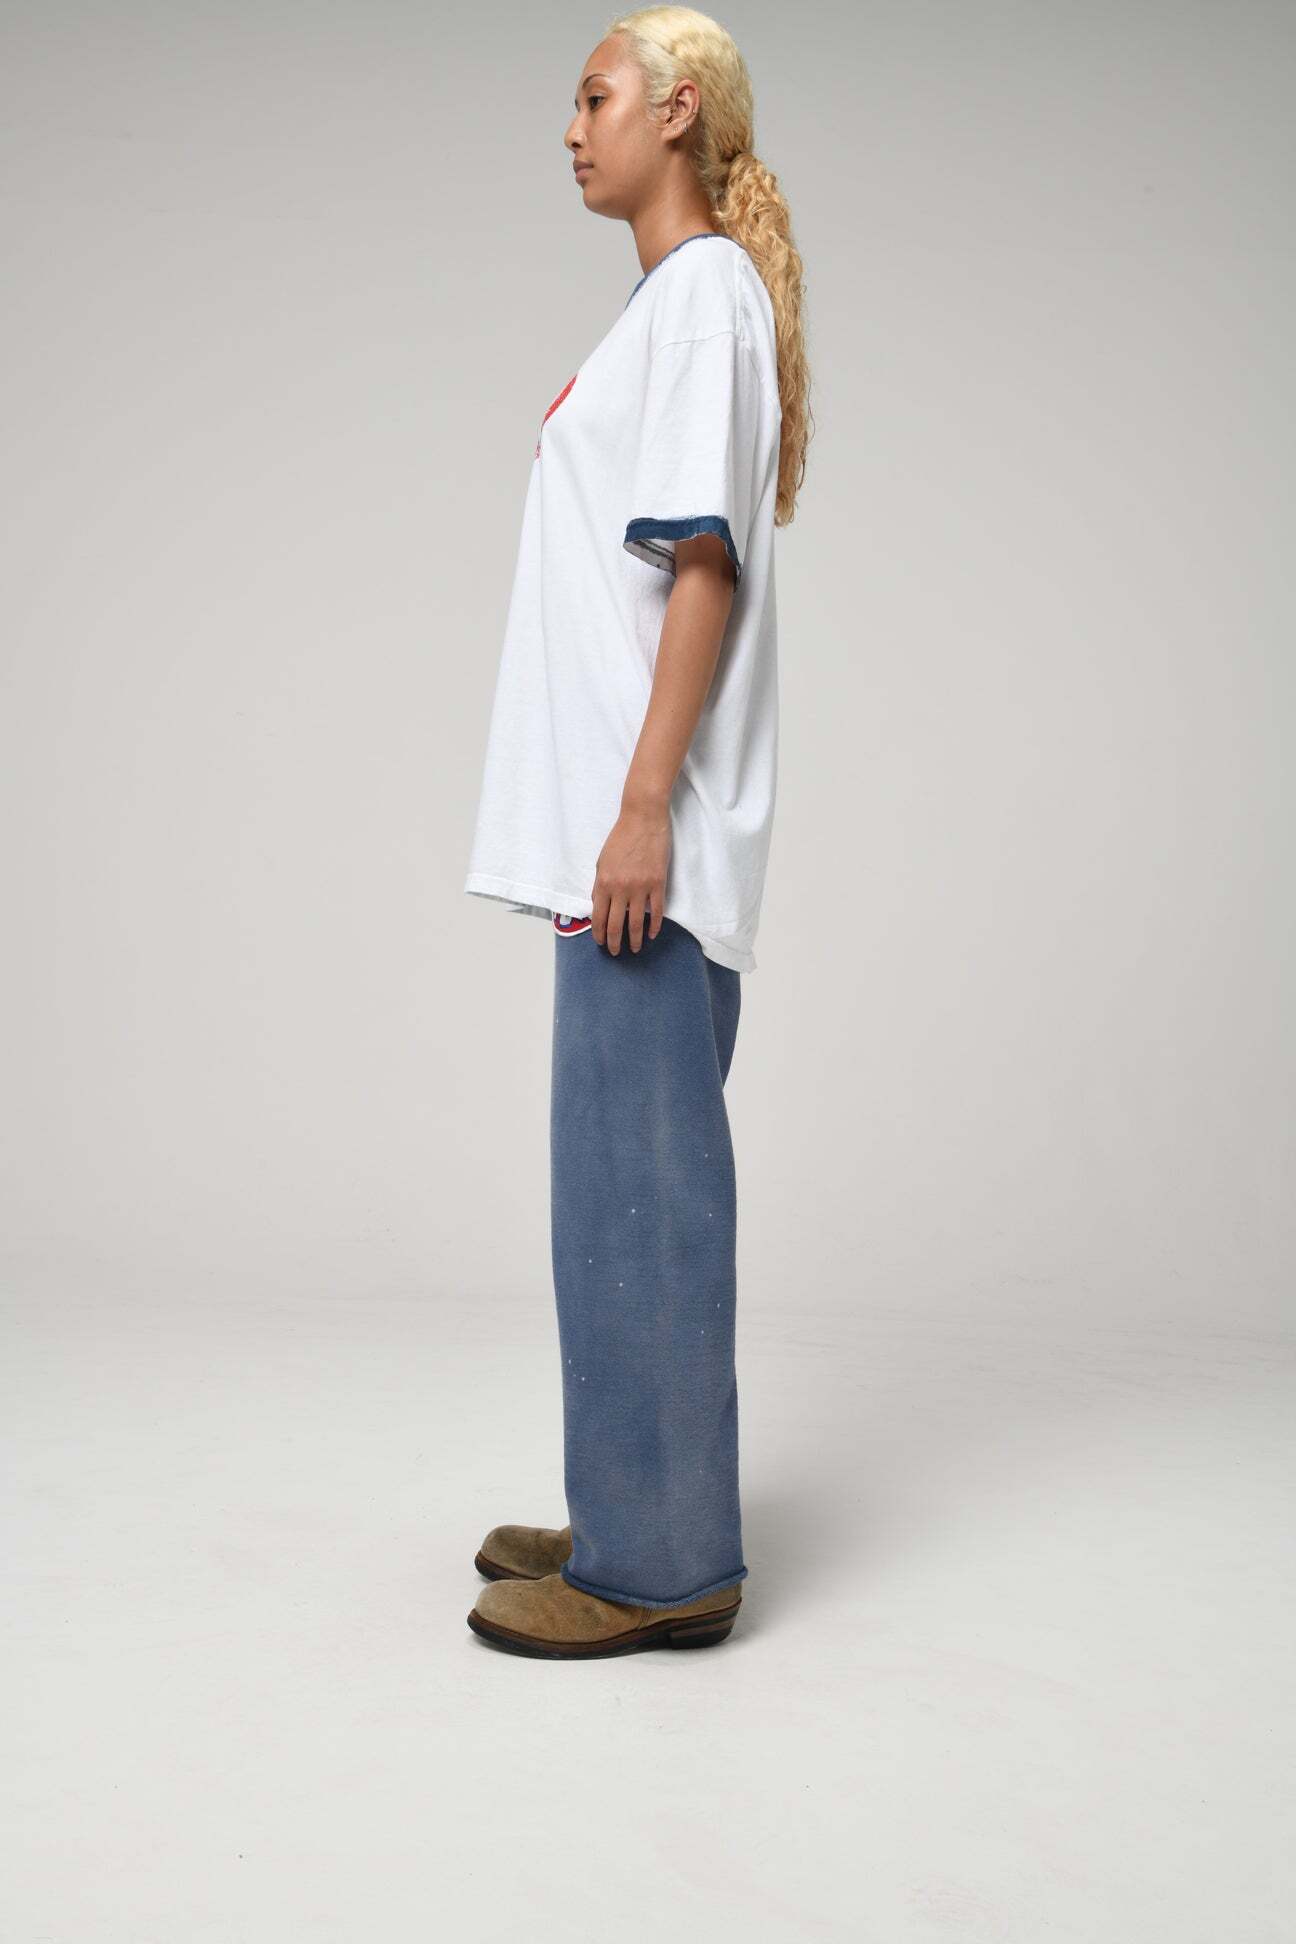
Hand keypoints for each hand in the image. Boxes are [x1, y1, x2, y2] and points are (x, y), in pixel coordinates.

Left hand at [591, 801, 670, 953]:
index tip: (601, 943)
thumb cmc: (620, 838)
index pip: (599, 916)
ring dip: (634, 939)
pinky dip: (654, 926)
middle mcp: (621, 888)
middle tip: (616, 953)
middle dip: (614, 942)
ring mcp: (640, 887)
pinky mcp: (658, 884)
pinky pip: (656, 911)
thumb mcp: (602, 861)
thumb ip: (599, 885)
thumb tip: (598, 905)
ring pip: (636, 922)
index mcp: (604, 883)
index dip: (599, 933)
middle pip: (616, 924)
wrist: (643, 819)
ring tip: (634, 949)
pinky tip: (651, 934)